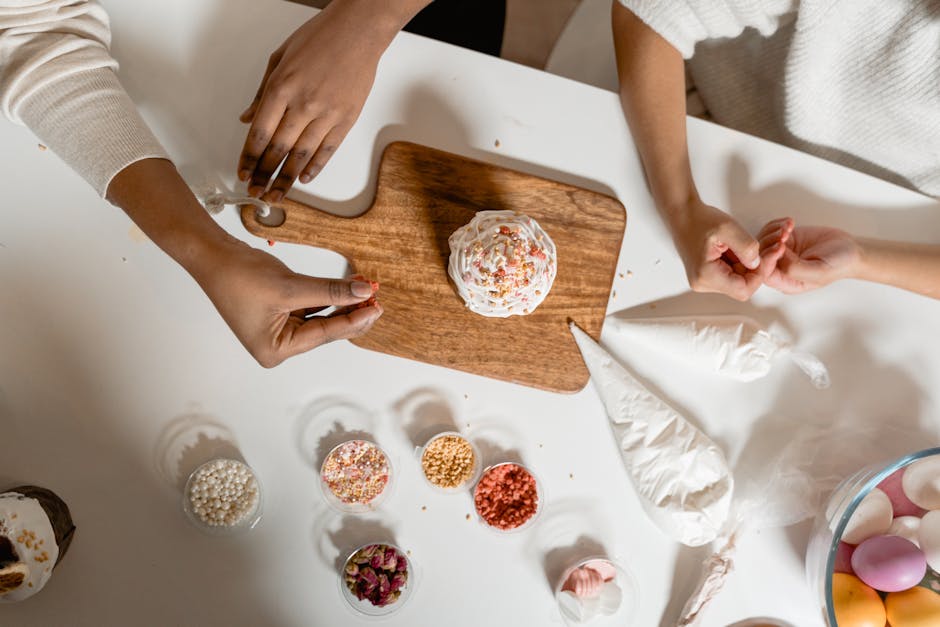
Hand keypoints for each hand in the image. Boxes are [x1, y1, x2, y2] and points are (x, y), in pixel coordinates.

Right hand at [193, 237, 382, 366]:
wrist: (212, 255)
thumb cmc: (238, 276)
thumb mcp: (291, 286)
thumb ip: (330, 291)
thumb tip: (362, 292)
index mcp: (275, 350)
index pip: (325, 335)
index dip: (354, 319)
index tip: (376, 307)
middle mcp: (278, 345)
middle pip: (326, 330)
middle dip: (351, 312)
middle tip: (375, 297)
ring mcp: (279, 329)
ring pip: (322, 317)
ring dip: (342, 302)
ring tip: (366, 289)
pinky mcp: (281, 311)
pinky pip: (312, 306)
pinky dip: (329, 296)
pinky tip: (349, 287)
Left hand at [238, 5, 389, 201]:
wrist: (358, 32)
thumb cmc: (319, 38)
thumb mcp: (279, 58)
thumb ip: (261, 92)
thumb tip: (248, 118)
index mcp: (281, 88)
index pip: (260, 134)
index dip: (249, 158)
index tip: (243, 172)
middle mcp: (302, 104)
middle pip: (278, 150)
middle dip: (264, 175)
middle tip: (256, 191)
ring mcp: (326, 113)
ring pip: (301, 155)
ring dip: (286, 179)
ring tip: (277, 194)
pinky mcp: (346, 118)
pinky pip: (327, 150)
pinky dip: (314, 167)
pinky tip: (303, 178)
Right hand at [670, 201, 784, 300]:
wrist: (682, 215)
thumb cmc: (698, 220)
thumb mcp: (728, 228)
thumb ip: (746, 247)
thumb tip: (757, 264)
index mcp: (706, 275)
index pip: (743, 290)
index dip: (759, 275)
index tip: (765, 257)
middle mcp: (703, 282)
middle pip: (741, 286)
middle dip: (753, 268)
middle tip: (757, 247)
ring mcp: (704, 280)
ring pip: (737, 280)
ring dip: (745, 264)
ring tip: (739, 245)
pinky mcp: (706, 275)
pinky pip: (730, 274)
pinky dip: (737, 262)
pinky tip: (733, 248)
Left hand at [757, 218, 861, 293]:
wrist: (850, 248)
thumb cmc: (839, 264)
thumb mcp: (820, 271)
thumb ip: (797, 270)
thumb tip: (778, 260)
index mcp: (786, 283)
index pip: (765, 274)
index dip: (767, 259)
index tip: (782, 246)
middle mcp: (780, 269)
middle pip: (760, 256)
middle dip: (770, 241)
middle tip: (786, 232)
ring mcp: (781, 253)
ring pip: (762, 241)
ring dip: (773, 230)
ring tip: (790, 226)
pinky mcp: (785, 239)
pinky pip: (770, 230)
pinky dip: (776, 224)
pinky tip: (790, 222)